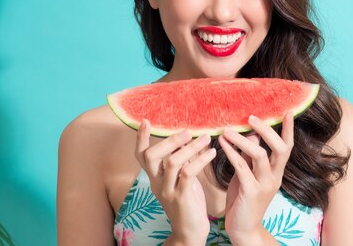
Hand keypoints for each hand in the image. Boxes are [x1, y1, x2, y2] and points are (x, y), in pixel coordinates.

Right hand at [135, 120, 216, 243]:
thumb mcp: (182, 179)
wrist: (190, 232)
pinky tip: (212, 153)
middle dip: (170, 140)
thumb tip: (188, 138)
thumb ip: (182, 161)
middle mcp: (157, 183)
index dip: (141, 138)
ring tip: (205, 138)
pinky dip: (200, 160)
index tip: (145, 120)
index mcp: (155, 177)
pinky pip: (188, 174)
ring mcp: (167, 191)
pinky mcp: (181, 198)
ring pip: (172, 162)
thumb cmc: (188, 202)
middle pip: (151, 156)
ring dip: (190, 147)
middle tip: (188, 131)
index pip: (141, 156)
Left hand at [218, 112, 294, 240]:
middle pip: (280, 148)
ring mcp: (265, 185)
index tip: (288, 111)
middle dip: (267, 130)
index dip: (289, 130)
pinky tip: (221, 144)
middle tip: (251, 117)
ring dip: (242, 139)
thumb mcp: (248, 174)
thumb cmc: (243, 199)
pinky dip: (231, 152)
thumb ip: (250, 156)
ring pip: (260, 155)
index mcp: (276, 172)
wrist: (242, 229)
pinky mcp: (251, 192)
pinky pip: (242, 167)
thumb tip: (251, 133)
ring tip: (227, 129)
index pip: (287, 147)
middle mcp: (275, 177)